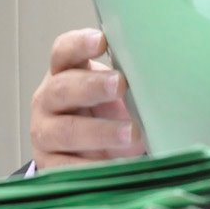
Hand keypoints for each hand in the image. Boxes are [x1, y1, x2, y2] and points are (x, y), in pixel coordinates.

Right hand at [30, 29, 144, 169]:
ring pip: (65, 130)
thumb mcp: (115, 92)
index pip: (64, 52)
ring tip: (130, 133)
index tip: (102, 40)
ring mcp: (44, 132)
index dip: (80, 44)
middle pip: (62, 88)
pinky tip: (113, 166)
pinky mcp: (48, 164)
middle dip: (92, 86)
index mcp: (64, 72)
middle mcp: (49, 99)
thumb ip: (128, 81)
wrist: (89, 152)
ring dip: (99, 131)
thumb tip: (164, 78)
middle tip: (121, 84)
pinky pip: (66, 168)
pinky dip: (90, 168)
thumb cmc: (106, 112)